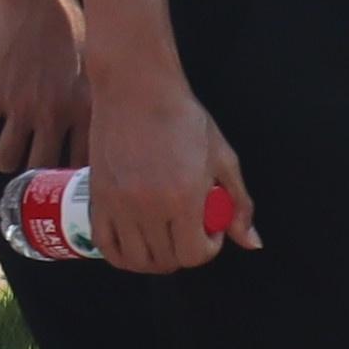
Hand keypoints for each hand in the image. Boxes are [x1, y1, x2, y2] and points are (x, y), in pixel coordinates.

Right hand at [0, 0, 89, 172]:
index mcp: (83, 111)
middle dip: (33, 173)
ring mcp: (21, 107)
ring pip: (6, 159)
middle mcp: (53, 115)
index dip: (68, 174)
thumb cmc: (72, 29)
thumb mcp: (96, 69)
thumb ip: (94, 100)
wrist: (38, 3)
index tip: (62, 175)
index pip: (78, 163)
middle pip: (39, 166)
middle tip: (29, 166)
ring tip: (4, 152)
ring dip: (3, 159)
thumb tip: (99, 121)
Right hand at [80, 54, 255, 272]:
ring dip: (155, 258)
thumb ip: (239, 203)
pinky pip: (105, 245)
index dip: (208, 249)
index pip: (195, 254)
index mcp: (183, 197)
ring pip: (136, 259)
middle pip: (167, 260)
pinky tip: (136, 241)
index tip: (210, 230)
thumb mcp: (222, 157)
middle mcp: (148, 206)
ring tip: (164, 239)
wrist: (135, 88)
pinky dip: (121, 254)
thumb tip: (251, 243)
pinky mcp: (96, 196)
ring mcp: (118, 203)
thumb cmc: (182, 117)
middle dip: (184, 253)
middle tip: (189, 232)